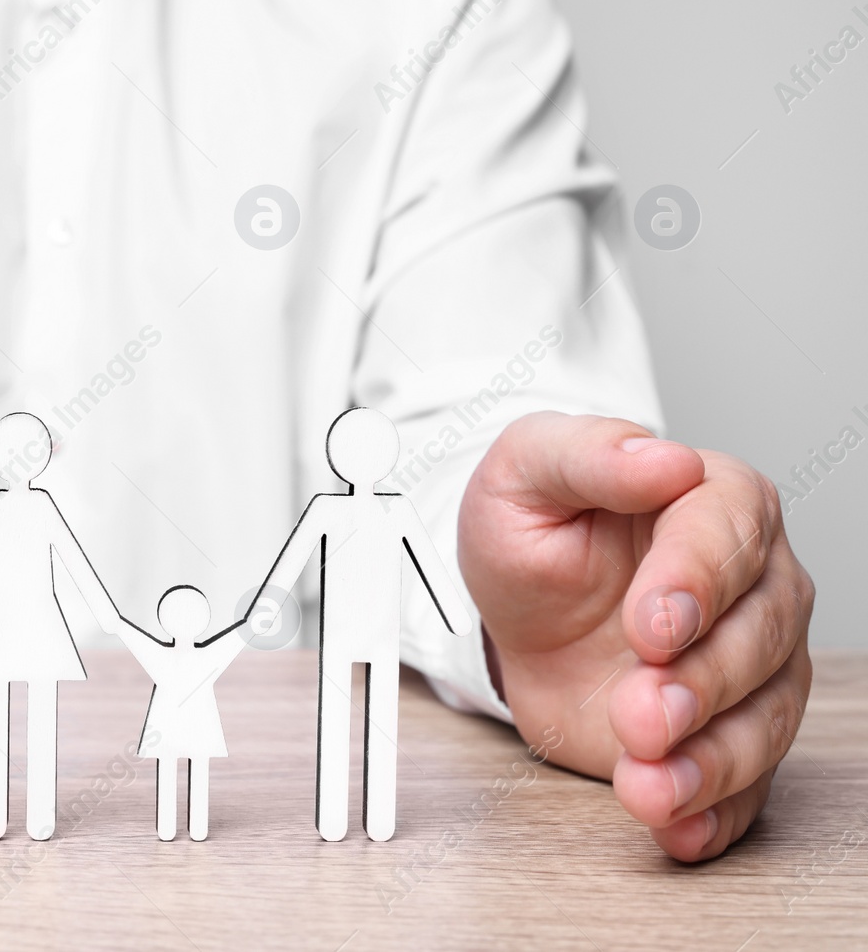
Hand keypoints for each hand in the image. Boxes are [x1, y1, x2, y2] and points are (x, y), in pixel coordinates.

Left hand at [459, 412, 812, 861]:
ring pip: (764, 718)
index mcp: (713, 503)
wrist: (516, 607)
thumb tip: (664, 458)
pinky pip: (745, 782)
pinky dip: (713, 812)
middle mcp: (752, 586)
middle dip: (701, 683)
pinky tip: (674, 827)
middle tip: (639, 714)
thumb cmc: (533, 528)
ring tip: (646, 785)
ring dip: (709, 760)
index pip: (730, 536)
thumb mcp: (528, 471)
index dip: (696, 584)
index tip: (654, 625)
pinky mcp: (723, 732)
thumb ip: (588, 454)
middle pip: (760, 636)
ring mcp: (748, 665)